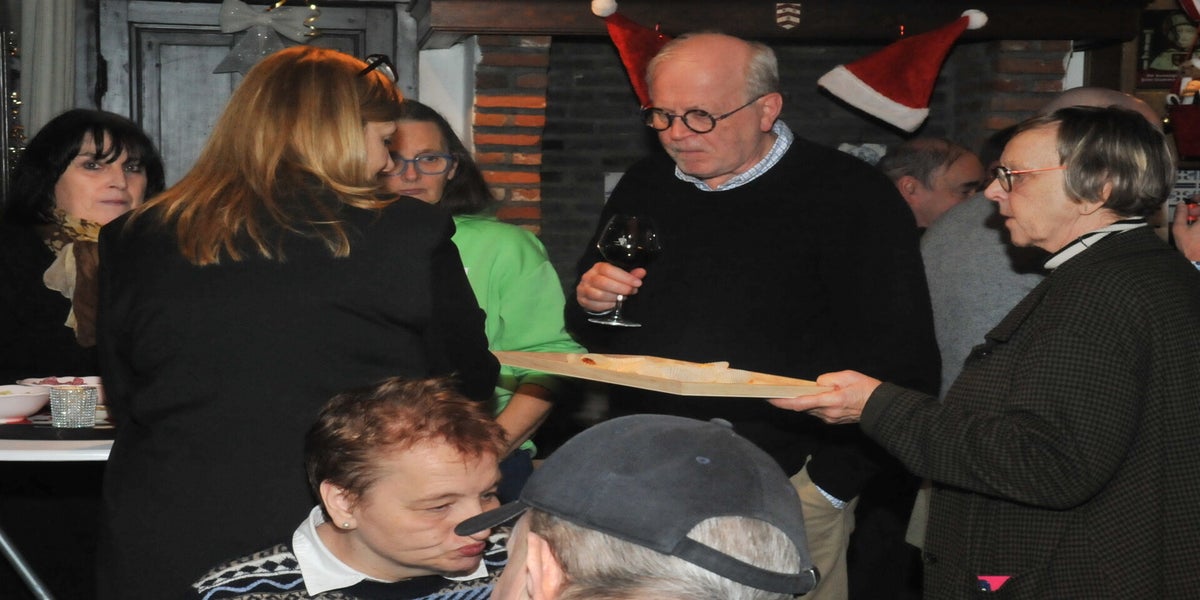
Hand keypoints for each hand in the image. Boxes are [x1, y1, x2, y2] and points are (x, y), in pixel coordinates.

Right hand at [576, 262, 646, 312]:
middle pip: (603, 282)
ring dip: (614, 298)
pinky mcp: (582, 300)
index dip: (624, 276)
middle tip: (632, 291)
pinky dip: (607, 305)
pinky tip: (615, 304)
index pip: (608, 269)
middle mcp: (588, 277)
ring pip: (598, 295)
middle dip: (621, 288)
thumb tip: (642, 272)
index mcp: (597, 267)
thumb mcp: (619, 276)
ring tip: (624, 298)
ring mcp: (583, 289)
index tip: (637, 283)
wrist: (591, 290)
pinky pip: (595, 305)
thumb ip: (630, 274)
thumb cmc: (608, 281)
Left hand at [767, 370, 882, 423]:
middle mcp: (828, 413)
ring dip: (796, 403)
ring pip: (808, 410)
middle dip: (785, 402)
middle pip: (801, 408)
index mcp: (831, 401)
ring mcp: (830, 419)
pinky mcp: (832, 421)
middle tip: (769, 393)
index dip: (783, 401)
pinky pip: (816, 412)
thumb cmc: (866, 388)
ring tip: (782, 394)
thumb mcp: (848, 376)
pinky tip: (803, 398)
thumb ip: (829, 379)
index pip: (801, 403)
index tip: (769, 397)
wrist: (880, 408)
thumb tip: (817, 384)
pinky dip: (808, 405)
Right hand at [1172, 200, 1199, 261]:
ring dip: (1199, 218)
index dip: (1198, 198)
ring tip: (1192, 223)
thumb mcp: (1179, 229)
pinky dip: (1199, 227)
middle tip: (1190, 213)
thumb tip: (1181, 205)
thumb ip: (1180, 214)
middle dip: (1198, 209)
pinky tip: (1196, 231)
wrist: (1199, 262)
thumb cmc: (1191, 248)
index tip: (1192, 200)